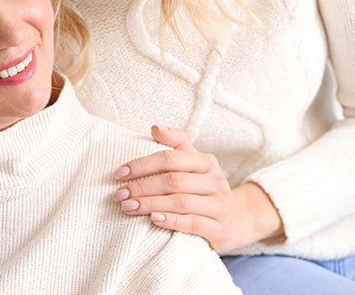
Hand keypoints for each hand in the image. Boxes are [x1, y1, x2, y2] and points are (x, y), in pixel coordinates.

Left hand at [112, 126, 282, 252]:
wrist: (235, 220)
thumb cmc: (203, 187)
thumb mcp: (193, 162)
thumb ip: (176, 142)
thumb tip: (155, 127)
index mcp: (206, 162)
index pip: (170, 158)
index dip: (142, 165)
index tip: (119, 173)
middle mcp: (215, 182)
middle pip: (173, 181)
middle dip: (141, 187)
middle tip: (119, 194)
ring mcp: (219, 206)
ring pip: (180, 202)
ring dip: (150, 204)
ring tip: (128, 207)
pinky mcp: (219, 229)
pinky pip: (192, 224)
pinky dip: (171, 221)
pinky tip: (153, 219)